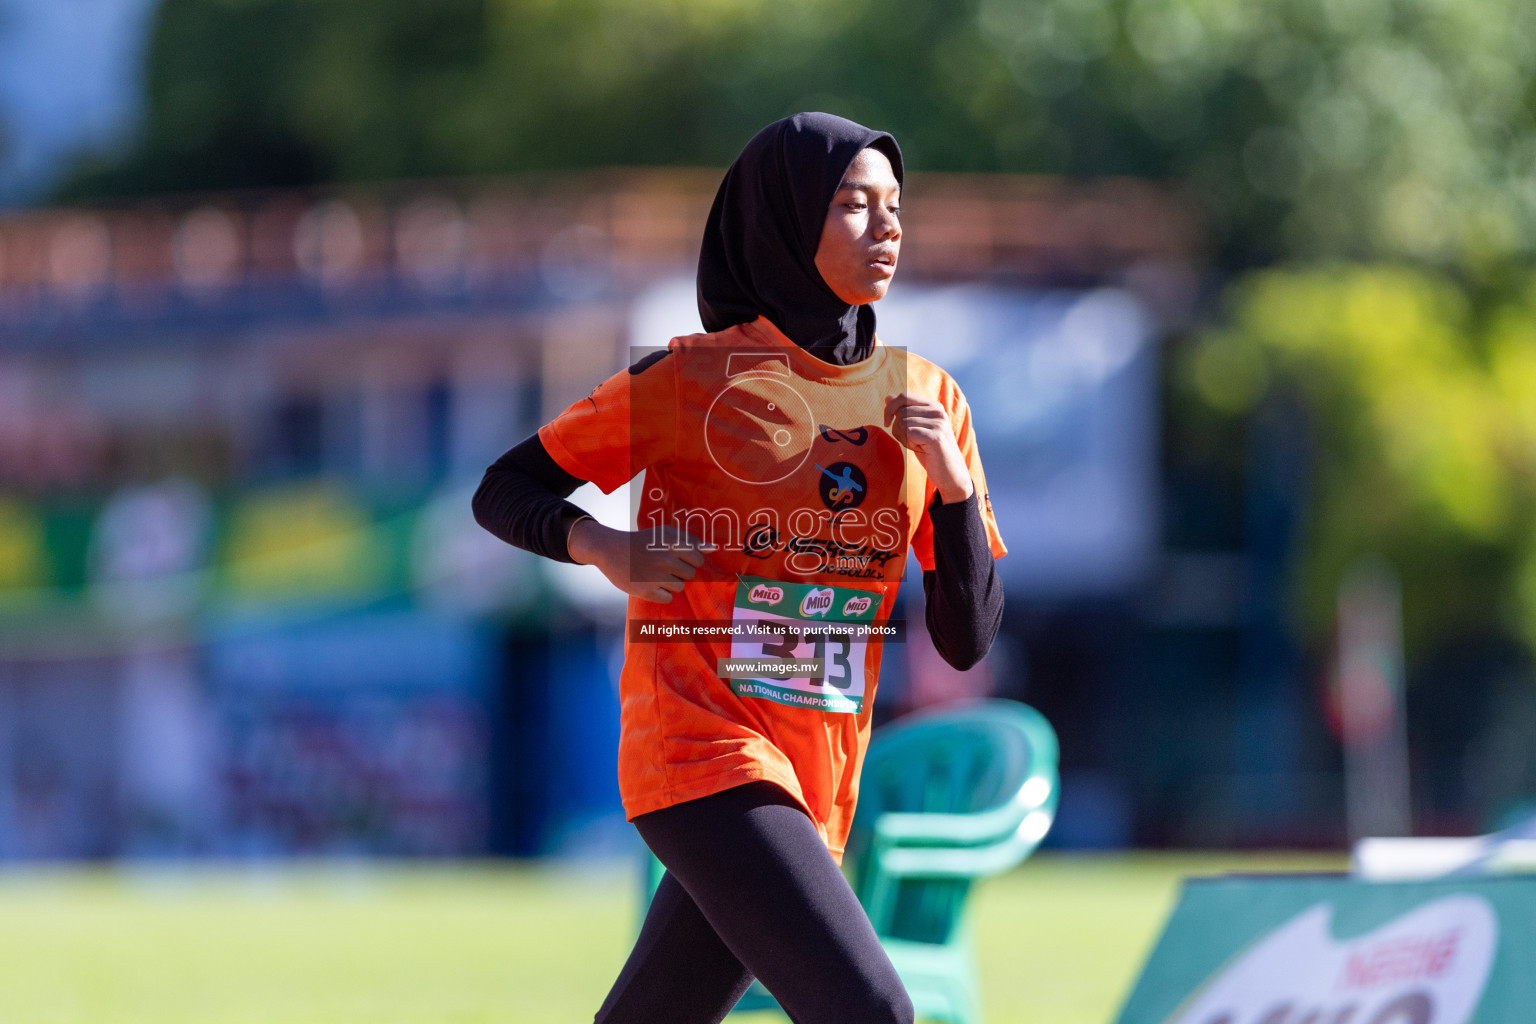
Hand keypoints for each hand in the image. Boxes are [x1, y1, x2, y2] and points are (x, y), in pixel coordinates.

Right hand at [567, 520, 706, 603]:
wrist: (610, 550)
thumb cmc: (642, 542)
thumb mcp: (664, 533)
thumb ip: (689, 540)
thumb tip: (712, 548)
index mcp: (672, 542)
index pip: (699, 558)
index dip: (690, 560)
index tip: (678, 558)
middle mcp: (665, 558)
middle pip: (691, 574)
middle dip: (680, 571)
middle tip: (664, 566)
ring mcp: (656, 575)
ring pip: (680, 586)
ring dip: (670, 583)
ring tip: (655, 574)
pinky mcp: (647, 591)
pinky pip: (668, 598)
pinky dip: (661, 594)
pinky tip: (650, 584)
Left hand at [884, 393, 973, 503]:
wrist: (951, 475)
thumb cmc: (931, 453)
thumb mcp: (916, 430)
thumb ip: (903, 413)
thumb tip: (888, 397)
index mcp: (934, 406)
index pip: (903, 396)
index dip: (890, 409)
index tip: (887, 423)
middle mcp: (938, 411)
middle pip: (901, 412)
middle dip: (897, 429)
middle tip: (910, 442)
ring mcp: (938, 423)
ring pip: (903, 423)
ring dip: (904, 438)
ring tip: (918, 446)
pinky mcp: (936, 437)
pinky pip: (909, 434)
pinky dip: (909, 444)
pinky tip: (921, 450)